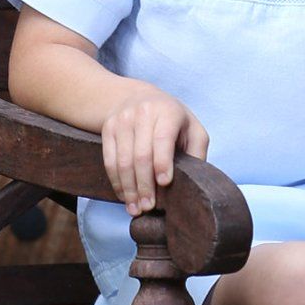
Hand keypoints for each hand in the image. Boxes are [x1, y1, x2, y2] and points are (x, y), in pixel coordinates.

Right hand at [100, 87, 208, 215]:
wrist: (137, 96)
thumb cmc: (172, 119)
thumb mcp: (192, 128)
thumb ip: (197, 152)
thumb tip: (194, 181)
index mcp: (167, 112)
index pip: (162, 139)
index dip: (162, 163)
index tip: (165, 183)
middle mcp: (143, 112)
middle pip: (141, 155)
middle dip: (144, 185)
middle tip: (149, 206)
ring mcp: (122, 120)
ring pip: (122, 161)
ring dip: (129, 188)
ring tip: (136, 208)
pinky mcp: (108, 128)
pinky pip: (109, 160)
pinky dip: (116, 182)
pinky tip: (124, 196)